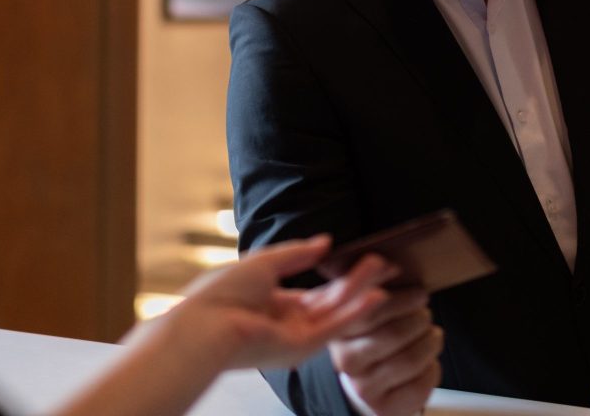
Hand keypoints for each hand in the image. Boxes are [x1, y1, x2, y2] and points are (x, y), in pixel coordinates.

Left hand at [175, 235, 393, 370]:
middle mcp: (289, 324)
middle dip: (358, 282)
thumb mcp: (264, 263)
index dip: (340, 277)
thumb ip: (297, 254)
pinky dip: (356, 312)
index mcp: (275, 305)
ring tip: (384, 269)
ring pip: (337, 312)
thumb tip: (326, 242)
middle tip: (384, 263)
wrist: (204, 323)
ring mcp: (296, 337)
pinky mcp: (300, 348)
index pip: (316, 293)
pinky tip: (376, 296)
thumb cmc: (223, 292)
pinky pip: (334, 328)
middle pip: (332, 301)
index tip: (363, 261)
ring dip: (362, 290)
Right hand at [329, 288, 442, 415]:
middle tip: (424, 312)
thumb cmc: (371, 338)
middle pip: (392, 334)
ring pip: (409, 359)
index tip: (410, 284)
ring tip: (431, 333)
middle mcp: (347, 360)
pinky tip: (428, 361)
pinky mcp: (385, 407)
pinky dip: (432, 369)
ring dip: (429, 341)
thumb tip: (382, 261)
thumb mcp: (364, 309)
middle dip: (418, 318)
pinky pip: (419, 385)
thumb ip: (367, 286)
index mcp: (338, 329)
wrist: (367, 383)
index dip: (394, 297)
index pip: (366, 310)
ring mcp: (365, 386)